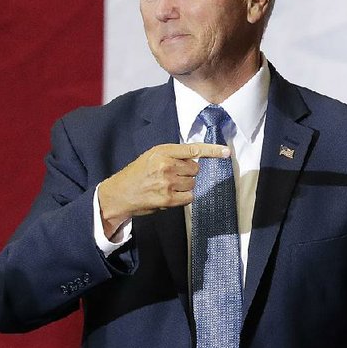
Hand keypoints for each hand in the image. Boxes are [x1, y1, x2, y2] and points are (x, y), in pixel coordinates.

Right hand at [97, 143, 229, 237]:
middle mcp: (166, 165)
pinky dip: (183, 198)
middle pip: (195, 169)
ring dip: (184, 186)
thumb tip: (196, 159)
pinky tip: (169, 195)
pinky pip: (189, 197)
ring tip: (166, 186)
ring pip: (192, 183)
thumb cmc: (138, 174)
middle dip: (187, 173)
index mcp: (163, 151)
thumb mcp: (152, 156)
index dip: (212, 150)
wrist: (119, 194)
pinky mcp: (169, 198)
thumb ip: (173, 155)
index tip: (227, 152)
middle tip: (170, 176)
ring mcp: (168, 182)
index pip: (193, 149)